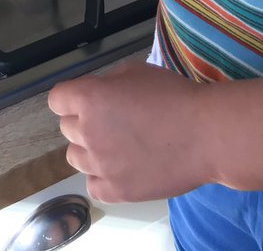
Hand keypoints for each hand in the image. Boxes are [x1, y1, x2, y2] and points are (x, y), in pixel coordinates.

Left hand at [48, 61, 209, 202]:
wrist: (205, 134)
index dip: (70, 99)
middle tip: (113, 121)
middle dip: (83, 122)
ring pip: (75, 157)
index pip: (57, 100)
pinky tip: (120, 168)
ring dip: (90, 150)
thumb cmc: (173, 95)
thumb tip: (95, 95)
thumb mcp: (134, 71)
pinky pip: (92, 185)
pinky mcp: (116, 191)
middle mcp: (88, 132)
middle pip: (67, 128)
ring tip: (117, 146)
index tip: (85, 101)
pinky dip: (102, 177)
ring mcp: (101, 165)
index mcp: (89, 99)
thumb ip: (106, 83)